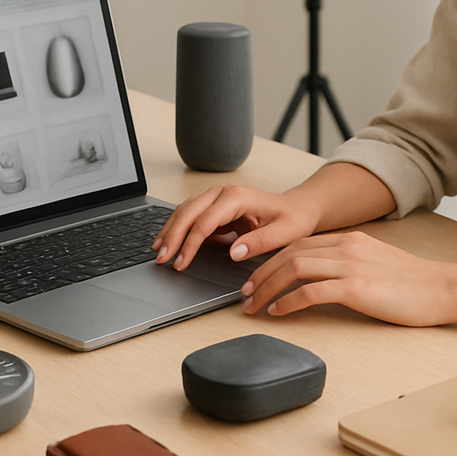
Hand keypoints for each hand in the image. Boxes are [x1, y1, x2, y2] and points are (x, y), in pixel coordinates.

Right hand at [151, 184, 320, 270]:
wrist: (297, 208)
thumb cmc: (292, 219)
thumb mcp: (284, 233)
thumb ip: (259, 242)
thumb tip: (234, 252)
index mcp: (238, 197)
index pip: (205, 221)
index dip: (190, 244)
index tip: (181, 263)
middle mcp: (223, 192)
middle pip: (188, 212)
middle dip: (172, 236)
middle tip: (161, 259)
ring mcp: (217, 196)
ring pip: (185, 211)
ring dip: (170, 230)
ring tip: (158, 251)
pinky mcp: (214, 205)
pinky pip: (190, 214)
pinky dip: (177, 227)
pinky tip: (169, 241)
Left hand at [240, 230, 456, 327]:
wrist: (443, 288)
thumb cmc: (414, 283)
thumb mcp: (376, 263)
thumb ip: (348, 265)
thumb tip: (321, 280)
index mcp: (350, 240)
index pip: (298, 244)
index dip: (271, 260)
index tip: (255, 277)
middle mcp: (346, 247)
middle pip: (289, 254)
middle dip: (260, 274)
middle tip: (243, 293)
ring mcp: (351, 266)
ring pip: (294, 269)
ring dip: (267, 287)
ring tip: (253, 305)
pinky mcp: (357, 288)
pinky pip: (312, 291)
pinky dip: (289, 301)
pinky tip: (278, 312)